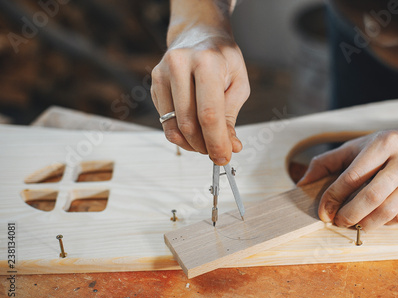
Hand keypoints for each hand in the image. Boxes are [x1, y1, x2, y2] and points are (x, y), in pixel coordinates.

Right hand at [151, 24, 249, 164]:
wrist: (197, 34)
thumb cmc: (221, 59)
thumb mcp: (238, 84)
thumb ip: (231, 117)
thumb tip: (229, 146)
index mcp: (206, 63)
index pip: (209, 114)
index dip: (216, 141)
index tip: (224, 157)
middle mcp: (179, 66)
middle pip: (189, 123)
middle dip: (204, 146)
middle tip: (217, 153)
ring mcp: (162, 74)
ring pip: (173, 126)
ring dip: (191, 144)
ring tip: (206, 143)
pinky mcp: (154, 84)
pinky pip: (165, 120)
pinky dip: (181, 133)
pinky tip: (194, 129)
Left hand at [297, 129, 397, 230]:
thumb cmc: (386, 149)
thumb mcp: (356, 147)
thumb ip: (327, 162)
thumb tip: (302, 182)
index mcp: (384, 143)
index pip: (353, 175)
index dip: (334, 196)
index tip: (323, 211)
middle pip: (372, 196)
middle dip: (349, 214)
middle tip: (337, 221)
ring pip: (388, 211)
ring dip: (365, 223)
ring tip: (353, 224)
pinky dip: (383, 223)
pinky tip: (373, 219)